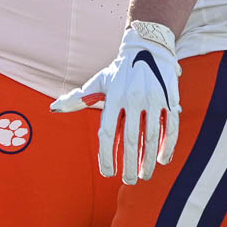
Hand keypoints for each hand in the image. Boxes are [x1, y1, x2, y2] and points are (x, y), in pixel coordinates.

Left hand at [52, 22, 179, 183]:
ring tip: (144, 175)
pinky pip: (171, 127)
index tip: (108, 172)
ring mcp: (154, 99)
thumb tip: (54, 108)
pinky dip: (168, 146)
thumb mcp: (99, 83)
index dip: (107, 156)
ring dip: (148, 160)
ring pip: (152, 136)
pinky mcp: (170, 99)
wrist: (148, 47)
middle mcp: (133, 98)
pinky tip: (161, 160)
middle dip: (130, 164)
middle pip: (131, 139)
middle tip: (128, 180)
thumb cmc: (119, 71)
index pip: (108, 133)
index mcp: (114, 97)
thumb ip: (78, 98)